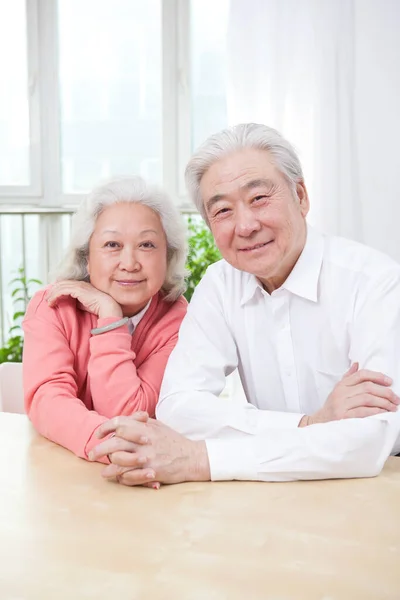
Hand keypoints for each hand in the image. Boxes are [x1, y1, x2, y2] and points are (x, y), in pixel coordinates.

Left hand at [47, 280, 122, 318]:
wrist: (106, 306)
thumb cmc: (97, 307)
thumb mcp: (84, 303)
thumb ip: (76, 301)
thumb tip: (69, 302)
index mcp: (82, 285)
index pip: (66, 284)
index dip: (58, 290)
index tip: (52, 297)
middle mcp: (79, 284)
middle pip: (61, 284)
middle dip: (53, 291)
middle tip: (47, 299)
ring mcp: (78, 286)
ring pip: (60, 287)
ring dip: (52, 294)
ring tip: (48, 302)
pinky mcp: (77, 289)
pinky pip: (62, 291)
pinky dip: (55, 296)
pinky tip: (52, 302)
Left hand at [89, 415, 210, 486]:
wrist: (192, 457)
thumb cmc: (174, 441)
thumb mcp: (158, 426)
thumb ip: (142, 422)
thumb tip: (126, 419)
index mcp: (146, 428)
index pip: (120, 423)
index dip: (105, 428)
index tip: (99, 435)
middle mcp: (145, 441)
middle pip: (115, 443)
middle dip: (100, 449)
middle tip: (91, 454)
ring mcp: (148, 457)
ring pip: (120, 460)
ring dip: (108, 467)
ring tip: (103, 471)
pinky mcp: (152, 471)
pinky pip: (131, 475)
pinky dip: (122, 478)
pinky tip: (117, 479)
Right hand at [302, 363, 399, 425]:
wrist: (319, 423)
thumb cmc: (331, 407)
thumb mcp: (338, 390)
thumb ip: (348, 378)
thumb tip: (356, 364)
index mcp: (341, 385)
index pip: (361, 375)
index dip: (377, 376)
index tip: (389, 381)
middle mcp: (340, 393)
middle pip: (367, 387)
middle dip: (385, 392)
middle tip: (395, 398)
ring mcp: (341, 405)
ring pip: (367, 399)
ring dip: (383, 403)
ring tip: (392, 407)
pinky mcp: (343, 417)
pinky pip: (363, 412)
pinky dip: (376, 412)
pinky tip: (383, 413)